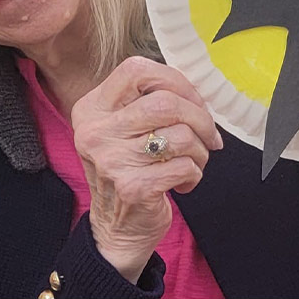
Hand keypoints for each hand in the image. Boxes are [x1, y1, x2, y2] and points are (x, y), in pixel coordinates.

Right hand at [72, 57, 223, 281]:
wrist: (115, 227)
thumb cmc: (128, 172)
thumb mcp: (121, 130)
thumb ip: (146, 103)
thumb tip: (197, 90)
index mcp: (91, 110)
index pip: (135, 70)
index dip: (174, 80)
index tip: (191, 100)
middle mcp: (95, 133)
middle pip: (164, 102)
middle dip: (199, 117)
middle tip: (207, 135)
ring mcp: (111, 161)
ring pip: (181, 135)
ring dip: (200, 150)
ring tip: (192, 161)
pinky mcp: (133, 187)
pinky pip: (185, 166)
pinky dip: (195, 174)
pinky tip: (182, 182)